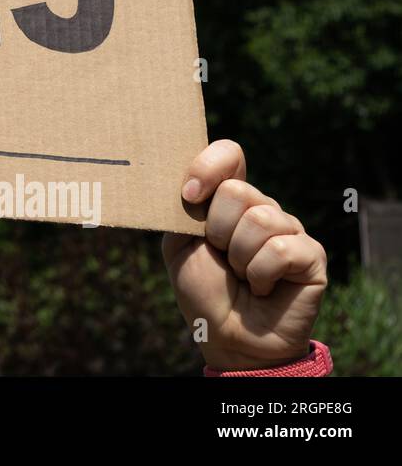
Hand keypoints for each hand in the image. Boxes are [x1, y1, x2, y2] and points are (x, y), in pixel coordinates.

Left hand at [163, 139, 326, 370]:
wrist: (228, 337)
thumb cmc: (203, 290)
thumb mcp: (179, 244)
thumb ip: (184, 209)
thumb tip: (195, 183)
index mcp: (229, 200)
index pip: (229, 153)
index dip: (208, 166)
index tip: (190, 195)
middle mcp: (262, 207)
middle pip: (237, 190)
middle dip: (217, 230)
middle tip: (222, 257)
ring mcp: (289, 229)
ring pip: (259, 219)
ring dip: (238, 257)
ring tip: (242, 276)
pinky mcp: (312, 255)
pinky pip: (280, 249)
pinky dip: (261, 274)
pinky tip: (264, 288)